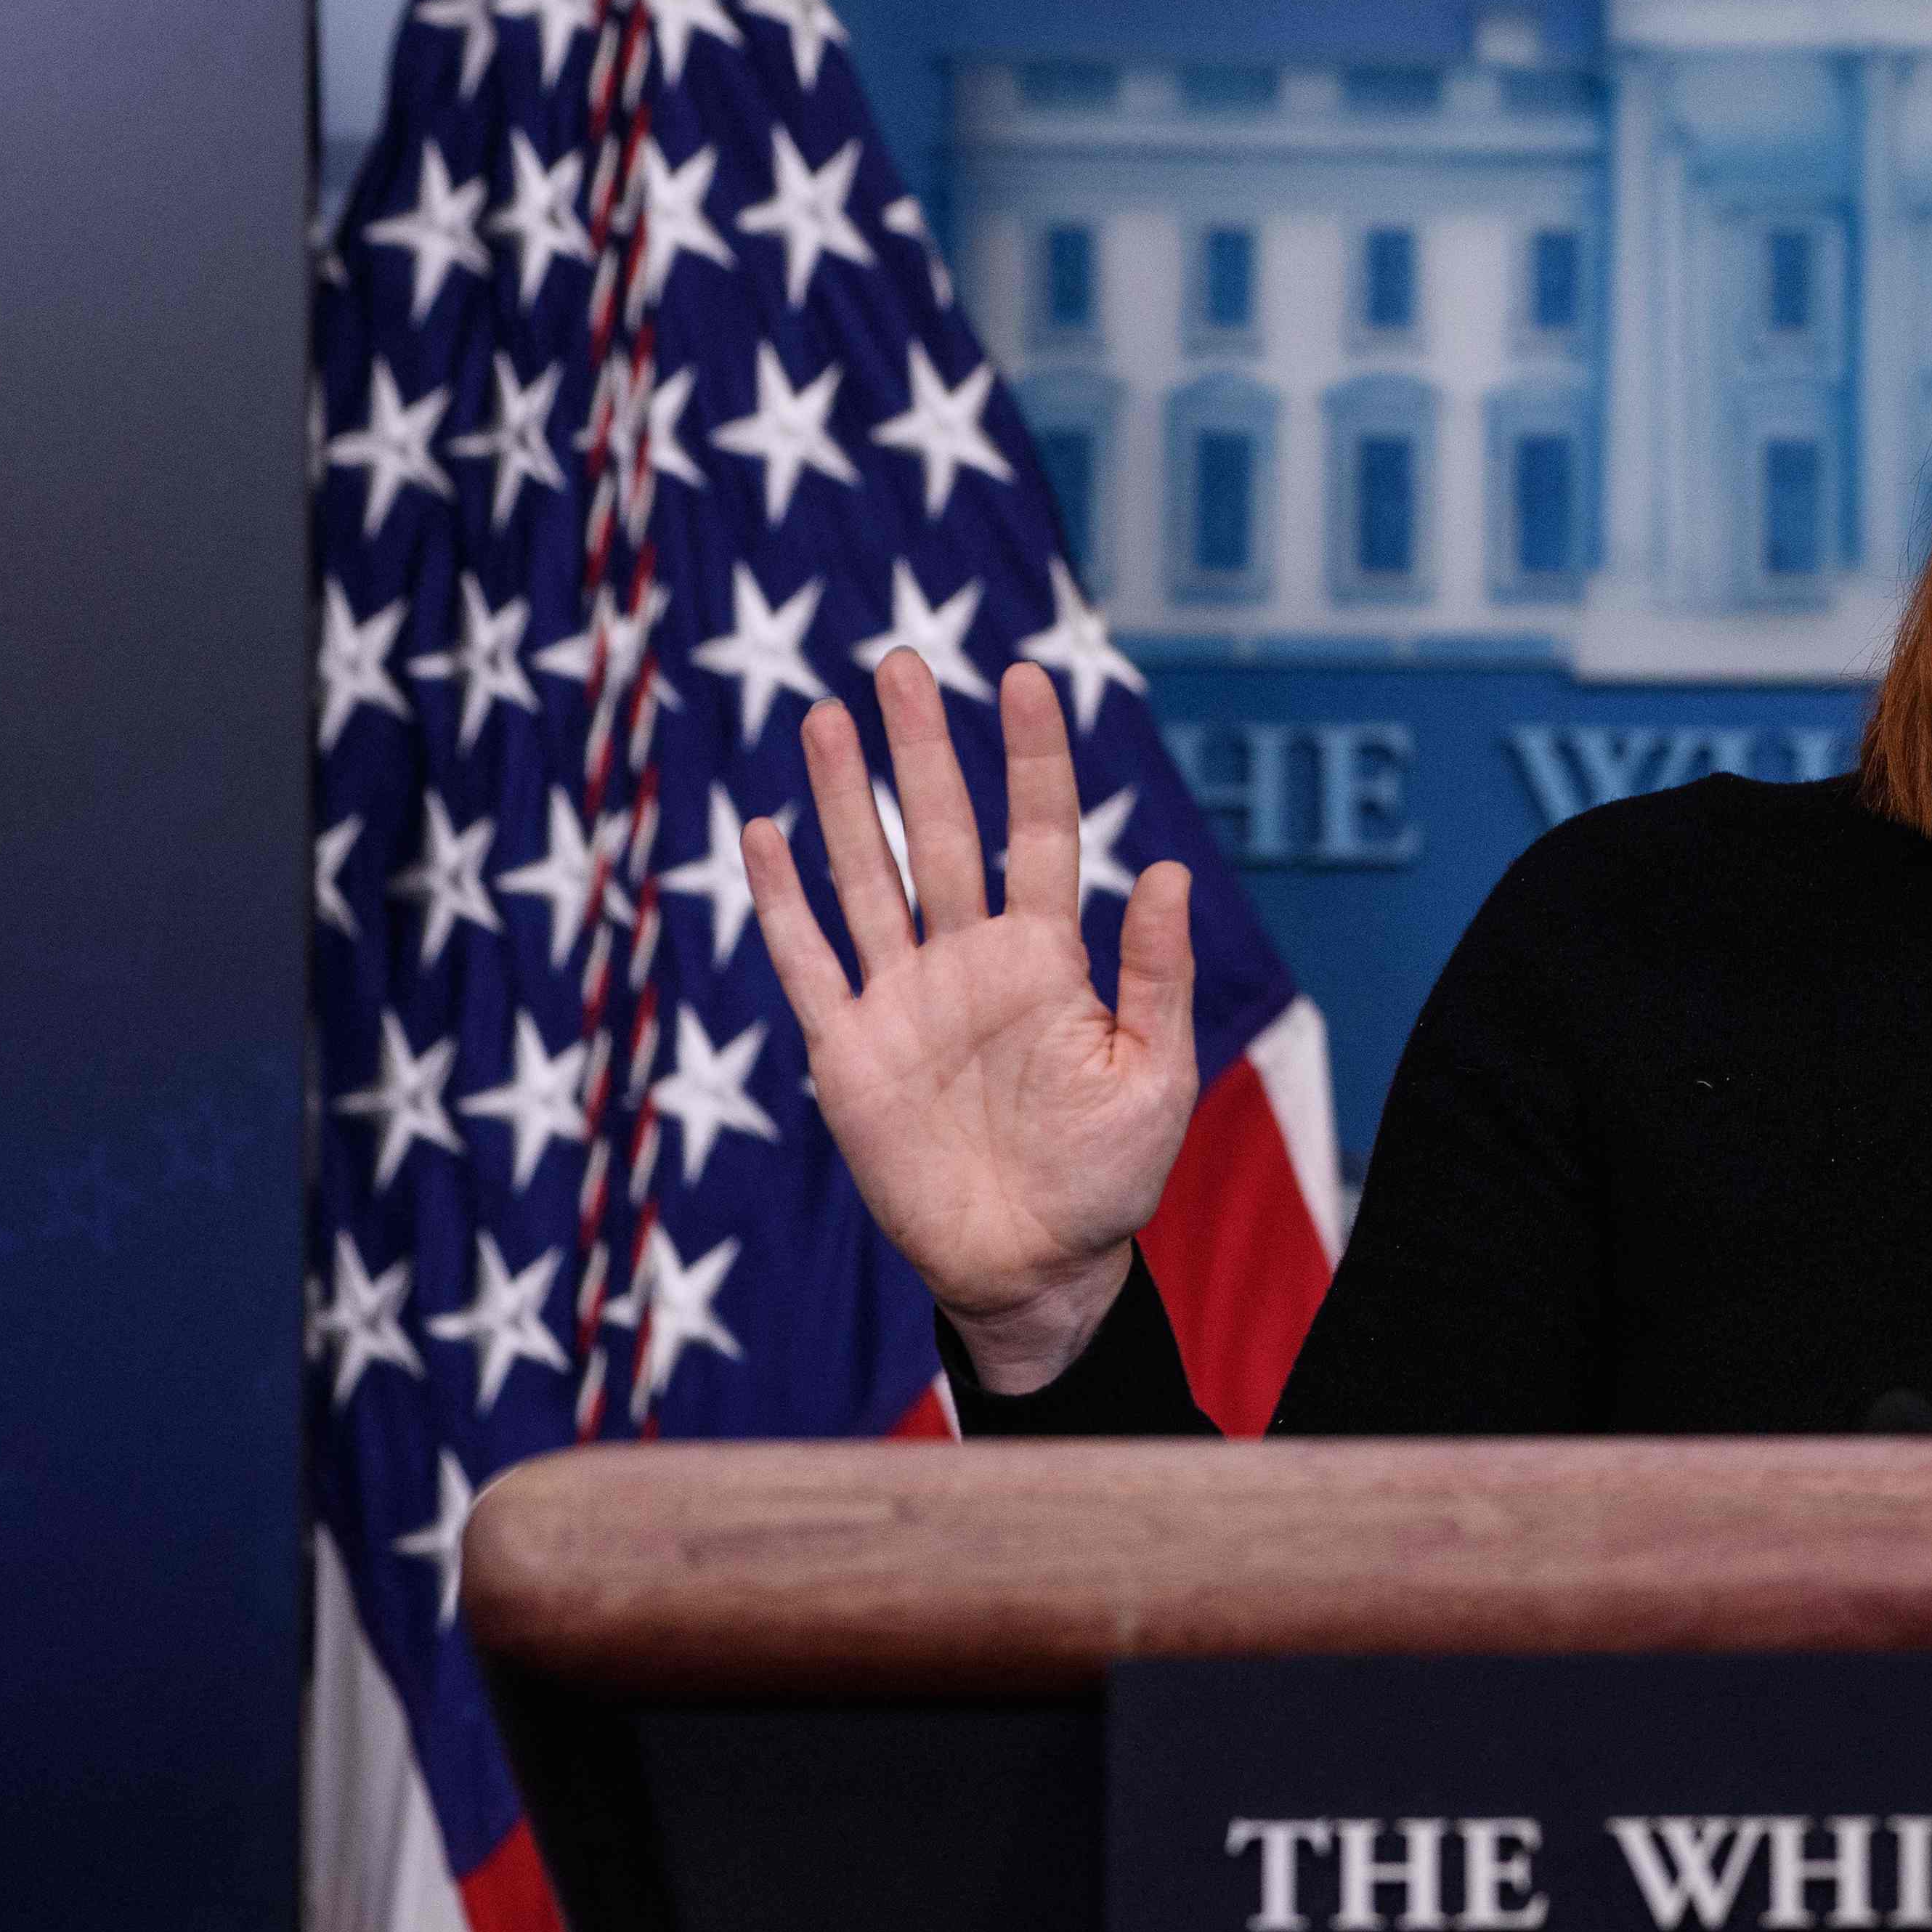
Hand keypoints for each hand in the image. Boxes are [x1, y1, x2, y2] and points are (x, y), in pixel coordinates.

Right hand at [744, 650, 1197, 1392]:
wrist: (1034, 1268)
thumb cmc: (1108, 1176)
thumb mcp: (1153, 1078)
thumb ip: (1155, 976)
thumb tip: (1169, 871)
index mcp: (1048, 959)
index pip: (1039, 833)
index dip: (1031, 757)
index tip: (1024, 676)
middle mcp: (971, 961)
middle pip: (939, 832)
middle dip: (921, 748)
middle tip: (900, 663)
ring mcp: (905, 1001)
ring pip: (867, 878)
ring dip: (843, 801)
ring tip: (826, 718)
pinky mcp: (851, 1052)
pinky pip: (808, 964)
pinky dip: (783, 903)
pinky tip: (762, 835)